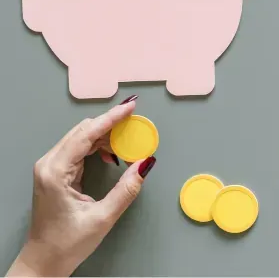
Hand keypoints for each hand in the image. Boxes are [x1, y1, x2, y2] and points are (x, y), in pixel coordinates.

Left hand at [6, 98, 155, 277]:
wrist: (43, 261)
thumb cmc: (68, 243)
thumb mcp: (103, 217)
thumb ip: (127, 188)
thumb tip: (146, 163)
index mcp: (56, 171)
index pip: (86, 133)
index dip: (111, 117)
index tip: (132, 106)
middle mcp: (49, 164)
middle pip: (83, 131)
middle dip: (110, 124)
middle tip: (136, 123)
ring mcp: (49, 168)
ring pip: (80, 138)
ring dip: (105, 136)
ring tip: (128, 141)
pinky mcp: (54, 173)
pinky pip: (77, 149)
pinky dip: (97, 146)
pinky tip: (111, 154)